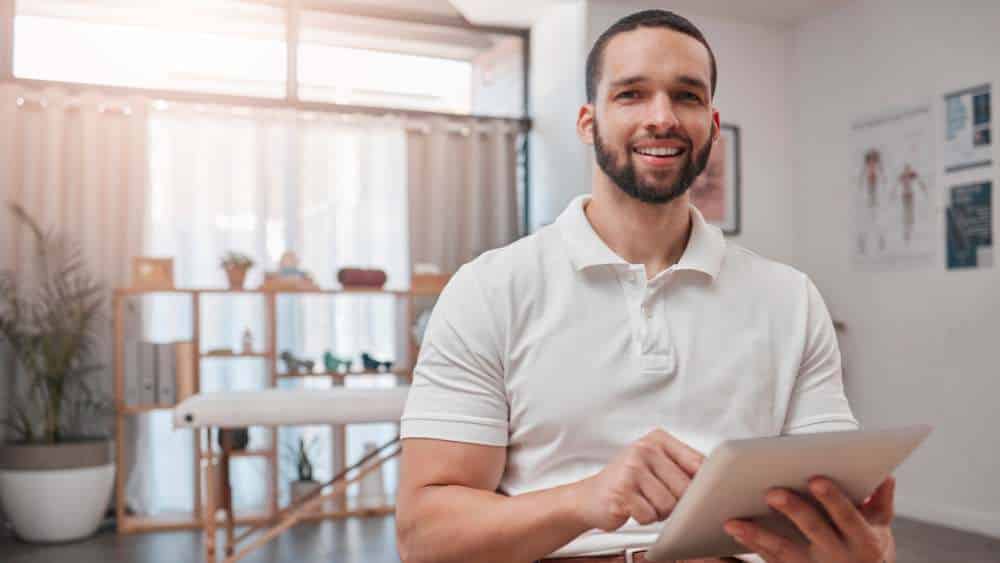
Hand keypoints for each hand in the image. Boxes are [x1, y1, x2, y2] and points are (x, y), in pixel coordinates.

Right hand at [572, 429, 703, 530]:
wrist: (590, 497)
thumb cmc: (629, 483)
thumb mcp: (655, 465)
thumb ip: (683, 468)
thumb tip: (718, 482)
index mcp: (658, 439)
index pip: (698, 462)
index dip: (705, 484)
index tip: (705, 494)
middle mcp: (644, 449)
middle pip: (685, 488)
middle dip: (677, 502)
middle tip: (659, 498)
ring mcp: (631, 469)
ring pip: (669, 505)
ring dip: (659, 512)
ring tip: (645, 502)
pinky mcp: (622, 491)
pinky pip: (649, 516)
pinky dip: (644, 518)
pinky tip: (633, 508)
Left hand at [723, 476, 896, 562]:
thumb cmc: (867, 548)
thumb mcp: (881, 528)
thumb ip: (881, 501)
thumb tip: (885, 474)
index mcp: (863, 539)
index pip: (848, 516)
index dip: (833, 499)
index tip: (816, 479)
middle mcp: (839, 555)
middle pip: (814, 529)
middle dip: (793, 510)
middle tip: (771, 492)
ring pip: (785, 550)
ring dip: (759, 535)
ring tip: (735, 520)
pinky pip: (771, 559)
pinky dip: (752, 543)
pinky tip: (734, 528)